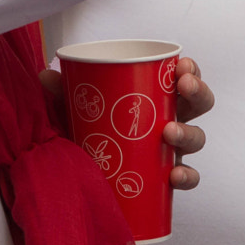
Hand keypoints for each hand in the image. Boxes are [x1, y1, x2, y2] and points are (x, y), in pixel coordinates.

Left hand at [37, 56, 212, 190]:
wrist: (88, 176)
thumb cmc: (93, 133)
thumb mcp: (77, 110)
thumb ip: (63, 94)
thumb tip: (45, 74)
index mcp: (156, 99)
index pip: (182, 78)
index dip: (190, 70)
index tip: (182, 65)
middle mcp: (170, 121)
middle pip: (199, 104)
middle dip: (198, 92)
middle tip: (184, 87)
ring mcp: (171, 150)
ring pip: (197, 137)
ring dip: (188, 132)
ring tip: (168, 132)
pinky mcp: (167, 179)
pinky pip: (187, 178)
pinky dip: (186, 176)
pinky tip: (174, 175)